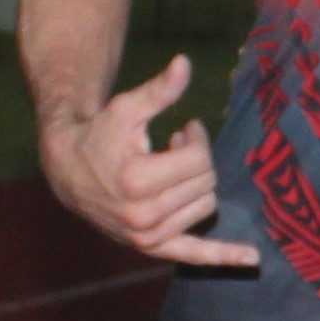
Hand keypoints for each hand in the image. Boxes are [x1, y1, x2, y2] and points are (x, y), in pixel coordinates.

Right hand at [39, 54, 257, 266]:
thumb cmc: (100, 134)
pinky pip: (193, 255)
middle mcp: (142, 214)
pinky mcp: (150, 248)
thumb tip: (184, 63)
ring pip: (206, 207)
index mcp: (136, 180)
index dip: (197, 139)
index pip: (199, 160)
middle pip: (206, 183)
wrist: (67, 171)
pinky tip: (252, 258)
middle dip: (198, 160)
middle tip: (177, 145)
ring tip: (172, 171)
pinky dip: (222, 256)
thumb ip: (159, 91)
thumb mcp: (126, 109)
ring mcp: (146, 235)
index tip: (185, 129)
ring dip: (197, 186)